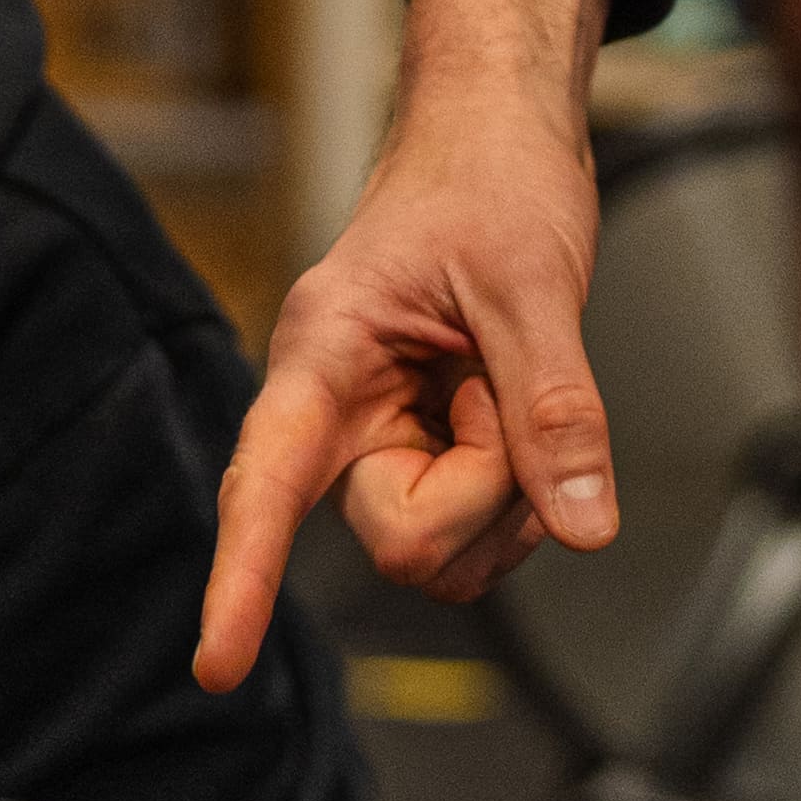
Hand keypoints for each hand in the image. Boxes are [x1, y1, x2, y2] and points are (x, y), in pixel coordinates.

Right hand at [194, 0, 613, 686]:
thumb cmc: (489, 178)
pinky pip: (476, 530)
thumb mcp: (533, 283)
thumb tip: (582, 527)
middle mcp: (336, 411)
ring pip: (444, 548)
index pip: (267, 480)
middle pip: (398, 536)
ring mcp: (381, 439)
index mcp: (325, 353)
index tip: (217, 663)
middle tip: (504, 388)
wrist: (500, 138)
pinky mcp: (425, 453)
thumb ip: (554, 409)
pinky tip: (518, 419)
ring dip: (508, 493)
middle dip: (481, 488)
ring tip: (510, 388)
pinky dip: (519, 494)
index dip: (242, 574)